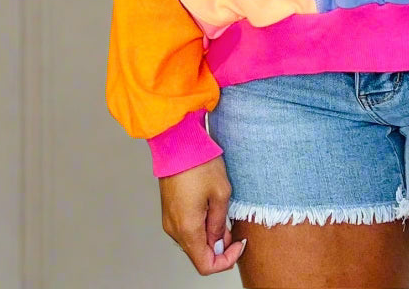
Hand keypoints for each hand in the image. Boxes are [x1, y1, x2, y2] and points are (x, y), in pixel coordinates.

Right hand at [158, 155, 245, 275]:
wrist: (177, 142)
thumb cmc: (199, 162)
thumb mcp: (221, 193)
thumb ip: (220, 223)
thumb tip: (220, 243)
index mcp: (187, 229)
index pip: (205, 265)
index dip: (226, 261)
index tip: (239, 245)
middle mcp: (174, 229)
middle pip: (198, 255)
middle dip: (220, 248)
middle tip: (234, 229)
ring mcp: (169, 220)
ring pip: (192, 242)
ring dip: (210, 237)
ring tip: (224, 216)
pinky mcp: (169, 211)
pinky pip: (186, 229)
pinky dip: (201, 228)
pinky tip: (211, 210)